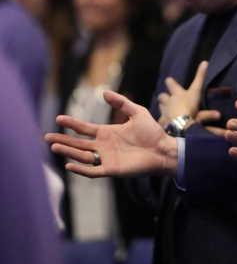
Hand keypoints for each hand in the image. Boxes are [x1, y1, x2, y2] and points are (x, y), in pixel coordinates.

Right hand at [45, 89, 178, 177]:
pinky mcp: (112, 170)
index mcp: (107, 133)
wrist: (163, 150)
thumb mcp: (137, 112)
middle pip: (78, 143)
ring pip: (82, 156)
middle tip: (47, 137)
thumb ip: (121, 102)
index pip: (84, 129)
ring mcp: (106, 158)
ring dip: (68, 152)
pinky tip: (69, 165)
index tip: (58, 119)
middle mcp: (103, 146)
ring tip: (54, 147)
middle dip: (63, 140)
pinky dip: (81, 169)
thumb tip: (104, 93)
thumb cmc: (152, 132)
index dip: (71, 124)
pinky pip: (92, 171)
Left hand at [157, 61, 222, 134]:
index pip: (171, 84)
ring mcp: (164, 112)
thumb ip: (200, 77)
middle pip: (162, 96)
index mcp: (177, 94)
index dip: (170, 82)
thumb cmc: (189, 106)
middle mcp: (168, 102)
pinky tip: (165, 124)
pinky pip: (161, 121)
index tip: (168, 80)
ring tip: (166, 110)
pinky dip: (163, 121)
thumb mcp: (197, 90)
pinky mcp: (162, 122)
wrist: (181, 124)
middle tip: (165, 98)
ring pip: (161, 107)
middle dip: (163, 96)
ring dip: (163, 107)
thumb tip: (205, 61)